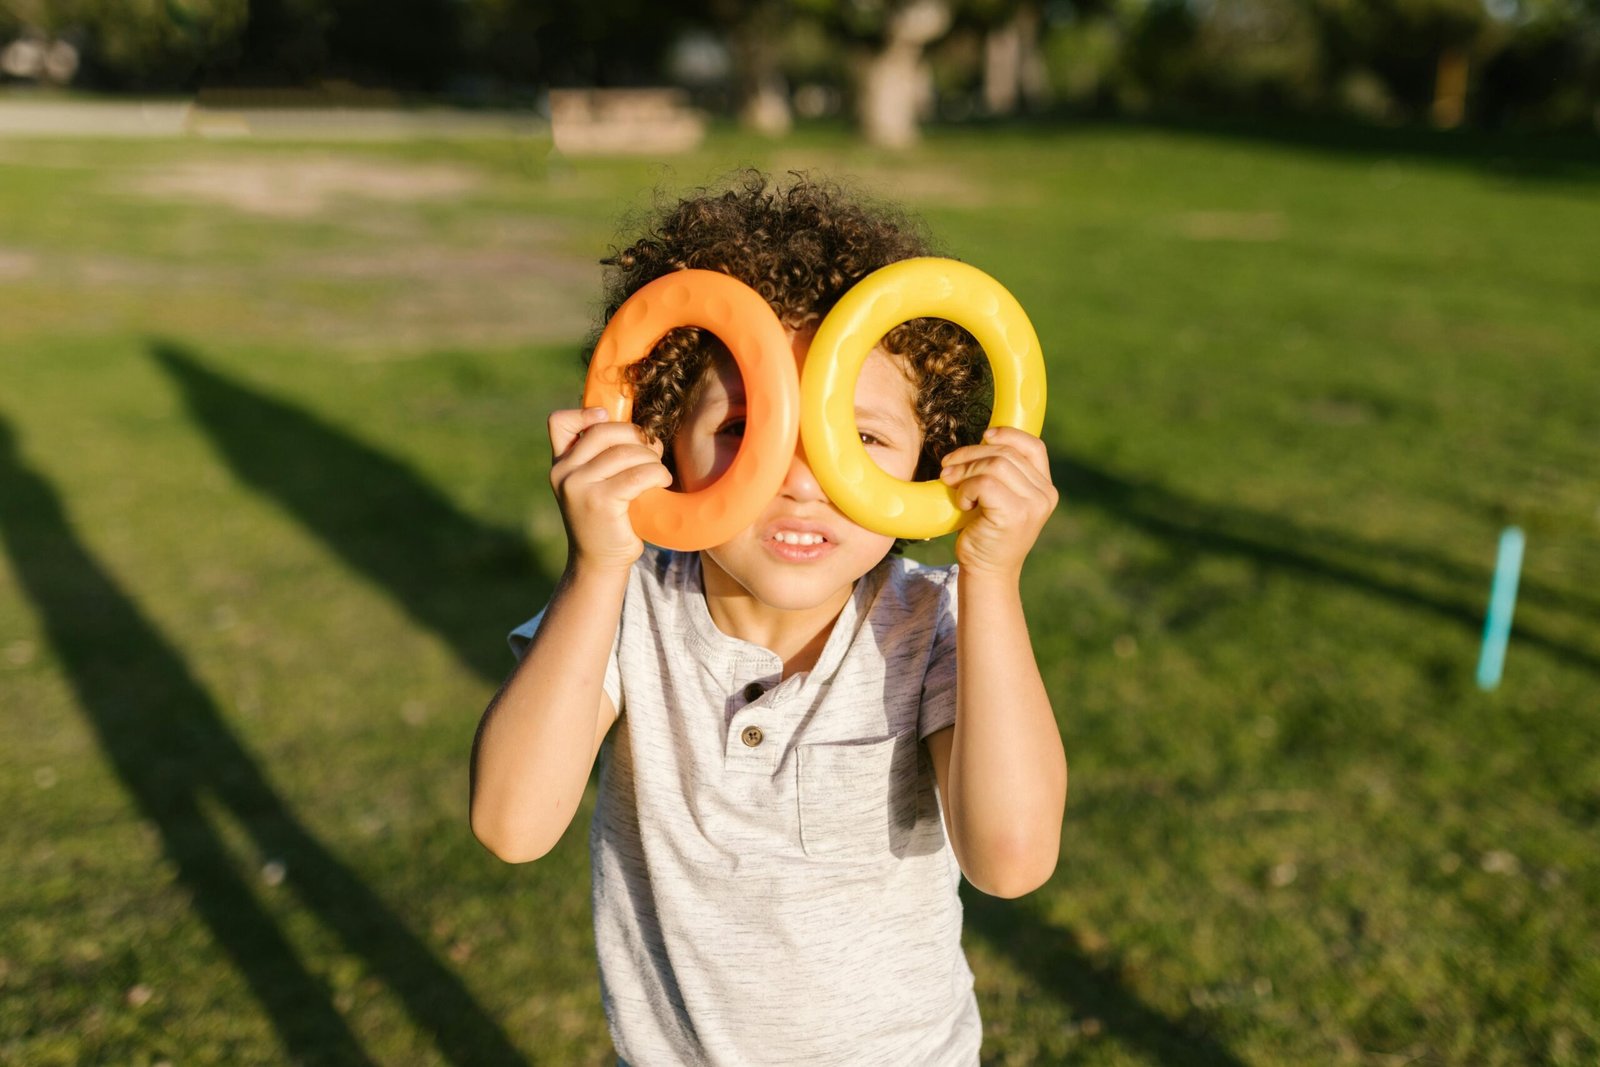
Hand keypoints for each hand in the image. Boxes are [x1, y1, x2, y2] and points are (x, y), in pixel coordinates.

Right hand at [548, 407, 671, 573]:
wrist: (599, 561)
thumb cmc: (606, 519)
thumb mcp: (594, 484)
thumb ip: (600, 457)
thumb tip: (637, 427)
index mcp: (560, 464)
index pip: (559, 422)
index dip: (585, 413)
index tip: (608, 418)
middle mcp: (563, 472)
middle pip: (603, 431)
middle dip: (635, 435)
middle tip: (652, 450)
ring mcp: (578, 487)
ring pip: (624, 453)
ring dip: (651, 458)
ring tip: (659, 470)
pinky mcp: (600, 502)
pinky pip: (637, 475)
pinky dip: (657, 474)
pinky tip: (663, 481)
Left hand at [938, 427, 1058, 578]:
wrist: (987, 572)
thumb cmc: (987, 533)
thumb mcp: (1000, 498)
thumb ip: (1001, 473)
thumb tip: (982, 440)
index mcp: (1044, 488)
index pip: (1034, 447)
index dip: (1009, 434)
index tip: (984, 435)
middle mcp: (1044, 495)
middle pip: (1005, 453)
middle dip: (970, 454)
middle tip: (947, 466)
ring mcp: (1033, 505)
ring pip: (994, 465)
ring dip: (964, 471)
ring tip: (950, 483)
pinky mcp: (1015, 514)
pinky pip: (985, 483)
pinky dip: (966, 488)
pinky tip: (962, 502)